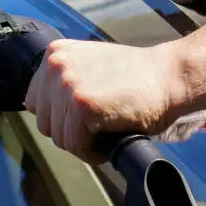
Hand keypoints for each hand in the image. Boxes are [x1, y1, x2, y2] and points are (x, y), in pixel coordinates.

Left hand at [25, 39, 181, 163]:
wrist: (171, 78)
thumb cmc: (137, 80)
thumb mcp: (90, 68)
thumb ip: (65, 82)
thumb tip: (48, 114)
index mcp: (55, 54)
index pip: (35, 102)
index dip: (61, 118)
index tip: (85, 119)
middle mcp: (55, 65)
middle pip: (44, 123)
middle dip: (72, 132)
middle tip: (101, 127)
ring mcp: (66, 85)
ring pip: (59, 138)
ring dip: (84, 143)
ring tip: (109, 130)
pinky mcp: (81, 105)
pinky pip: (76, 146)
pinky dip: (94, 152)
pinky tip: (112, 138)